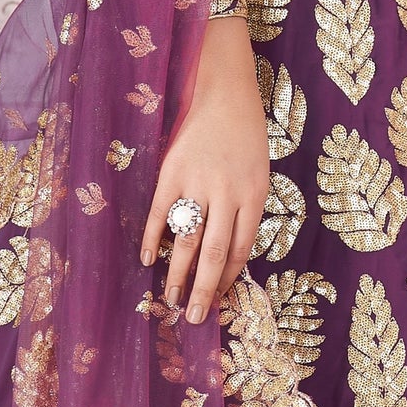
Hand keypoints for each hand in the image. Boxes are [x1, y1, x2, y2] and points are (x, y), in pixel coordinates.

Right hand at [140, 17, 270, 322]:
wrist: (222, 89)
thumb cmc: (245, 133)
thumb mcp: (258, 171)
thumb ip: (245, 208)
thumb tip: (230, 252)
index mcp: (254, 196)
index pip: (241, 250)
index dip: (229, 279)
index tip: (220, 300)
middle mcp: (227, 194)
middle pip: (215, 255)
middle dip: (205, 291)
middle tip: (194, 318)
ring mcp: (197, 184)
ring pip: (188, 241)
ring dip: (178, 274)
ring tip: (171, 298)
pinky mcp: (171, 172)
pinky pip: (160, 214)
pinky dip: (153, 239)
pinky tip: (148, 259)